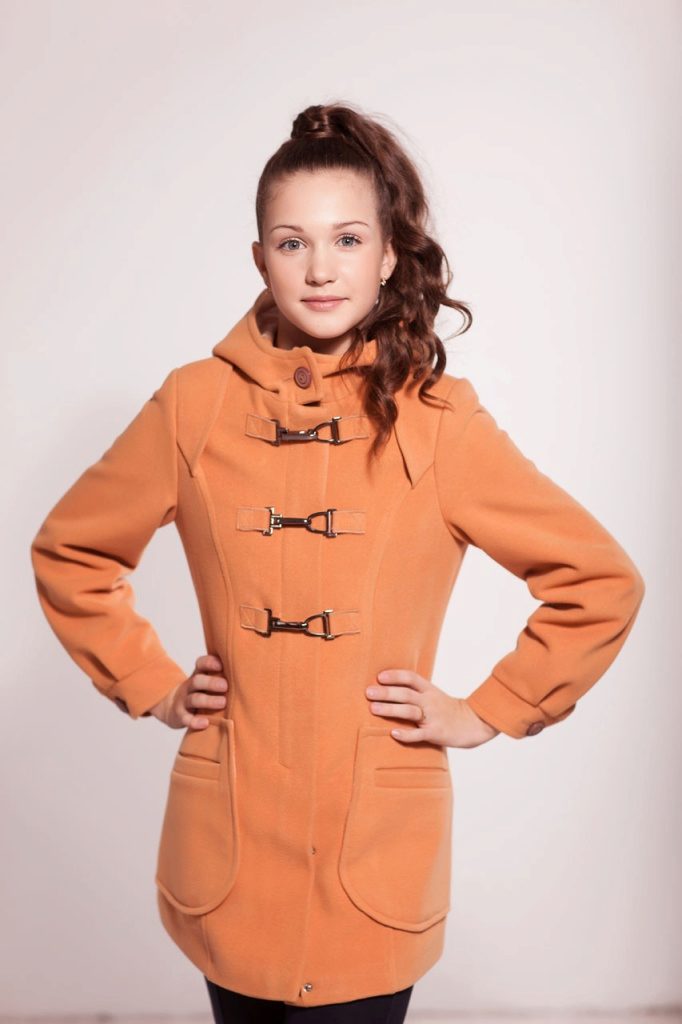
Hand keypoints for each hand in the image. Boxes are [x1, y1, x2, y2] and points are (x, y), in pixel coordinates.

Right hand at [148, 654, 227, 729]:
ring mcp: (184, 701)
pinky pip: (186, 718)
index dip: (209, 663)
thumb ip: (222, 677)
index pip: (201, 664)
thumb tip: (249, 673)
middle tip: (225, 686)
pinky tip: (205, 723)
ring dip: (208, 700)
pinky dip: (194, 721)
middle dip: (211, 682)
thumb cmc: (200, 692)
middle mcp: (190, 686)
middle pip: (197, 680)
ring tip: (223, 703)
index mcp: (199, 675)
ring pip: (193, 699)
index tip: (221, 665)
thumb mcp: (206, 681)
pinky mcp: (180, 715)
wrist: (172, 706)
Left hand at [366, 669, 499, 747]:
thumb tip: (389, 688)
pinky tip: (394, 733)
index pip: (411, 678)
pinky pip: (419, 734)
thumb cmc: (448, 710)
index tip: (379, 677)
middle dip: (386, 692)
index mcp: (429, 690)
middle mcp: (430, 701)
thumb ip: (416, 692)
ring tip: (373, 709)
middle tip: (368, 692)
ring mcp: (433, 717)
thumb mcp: (434, 695)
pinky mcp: (436, 733)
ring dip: (391, 709)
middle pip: (406, 694)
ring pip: (410, 711)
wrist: (474, 723)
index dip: (395, 676)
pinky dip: (406, 734)